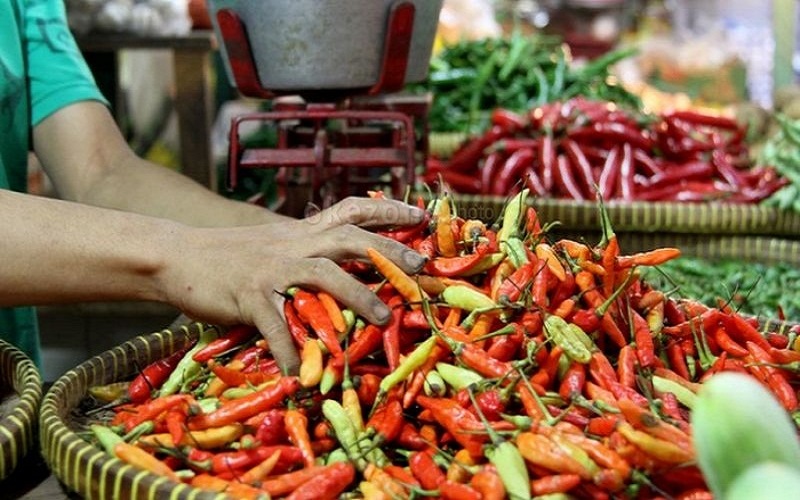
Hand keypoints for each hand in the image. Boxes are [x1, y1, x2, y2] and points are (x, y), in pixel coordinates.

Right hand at [160, 197, 426, 373]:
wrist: (175, 255)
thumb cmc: (227, 256)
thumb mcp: (274, 244)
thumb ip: (305, 251)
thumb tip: (340, 269)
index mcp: (300, 232)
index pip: (350, 210)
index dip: (387, 209)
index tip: (420, 215)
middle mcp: (291, 244)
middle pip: (348, 238)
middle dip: (388, 250)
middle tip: (421, 267)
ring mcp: (270, 268)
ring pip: (323, 274)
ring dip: (357, 295)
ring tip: (384, 318)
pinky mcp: (247, 294)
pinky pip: (274, 325)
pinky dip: (290, 349)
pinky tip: (303, 373)